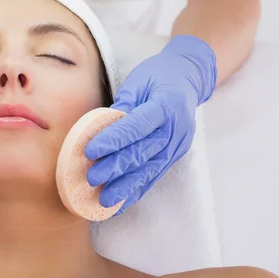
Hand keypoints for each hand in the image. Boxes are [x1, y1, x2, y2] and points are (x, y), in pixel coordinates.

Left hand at [85, 35, 216, 213]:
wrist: (188, 78)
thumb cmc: (158, 75)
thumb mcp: (138, 81)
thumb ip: (122, 106)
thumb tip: (101, 129)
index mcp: (166, 104)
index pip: (136, 126)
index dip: (113, 140)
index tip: (90, 151)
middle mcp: (175, 128)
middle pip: (142, 152)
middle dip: (116, 168)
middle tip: (92, 179)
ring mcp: (178, 144)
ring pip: (150, 169)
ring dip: (126, 186)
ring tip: (105, 200)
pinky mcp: (176, 154)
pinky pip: (155, 174)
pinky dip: (137, 189)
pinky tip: (121, 202)